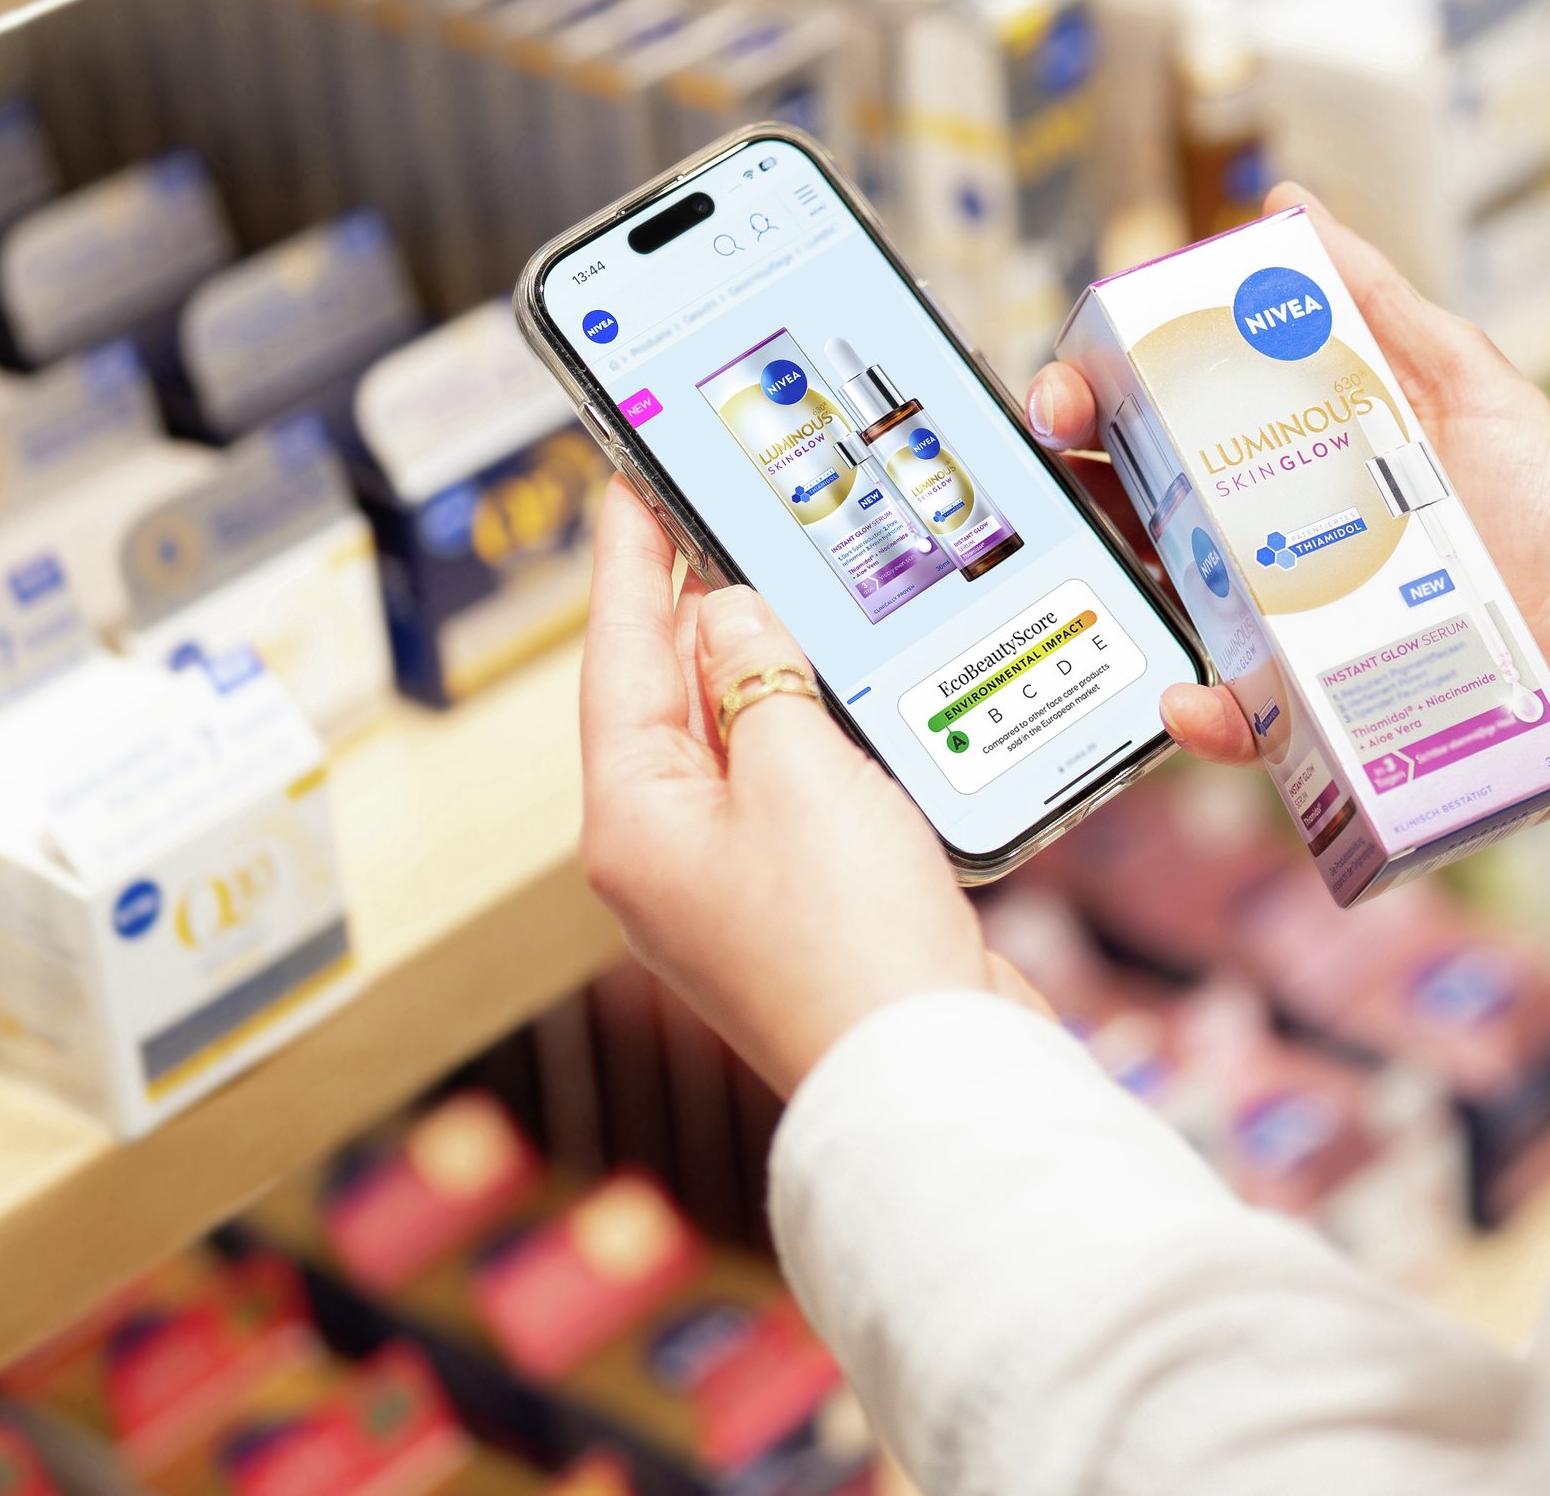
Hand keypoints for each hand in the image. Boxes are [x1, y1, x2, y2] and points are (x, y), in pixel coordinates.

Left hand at [575, 480, 1048, 1093]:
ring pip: (740, 737)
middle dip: (701, 605)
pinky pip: (793, 783)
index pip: (619, 656)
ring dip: (770, 663)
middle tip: (722, 508)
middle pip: (670, 695)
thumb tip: (728, 616)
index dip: (629, 560)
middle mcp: (666, 852)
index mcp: (633, 819)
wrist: (930, 1070)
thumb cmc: (848, 935)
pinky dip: (817, 726)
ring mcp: (731, 881)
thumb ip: (759, 675)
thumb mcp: (797, 770)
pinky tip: (852, 684)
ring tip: (792, 575)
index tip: (629, 480)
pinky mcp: (800, 899)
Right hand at [1029, 186, 1549, 806]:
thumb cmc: (1544, 504)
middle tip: (1065, 443)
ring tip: (1102, 553)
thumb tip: (1288, 207)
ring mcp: (1280, 625)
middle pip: (1137, 502)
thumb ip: (1375, 300)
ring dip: (1116, 584)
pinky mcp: (1309, 707)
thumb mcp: (1461, 377)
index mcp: (1289, 454)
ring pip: (1166, 605)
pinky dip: (1201, 717)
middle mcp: (1267, 538)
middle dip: (1076, 470)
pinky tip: (1191, 697)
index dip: (1103, 388)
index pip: (1168, 415)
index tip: (1077, 375)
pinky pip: (1232, 719)